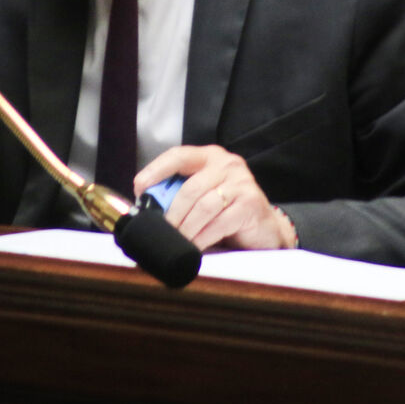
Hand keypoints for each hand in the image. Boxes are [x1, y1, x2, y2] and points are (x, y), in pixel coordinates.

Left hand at [134, 145, 295, 251]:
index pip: (178, 156)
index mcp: (209, 157)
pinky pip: (219, 223)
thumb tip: (147, 207)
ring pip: (203, 206)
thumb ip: (181, 195)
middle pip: (190, 188)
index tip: (139, 187)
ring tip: (176, 242)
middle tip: (159, 231)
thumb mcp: (203, 197)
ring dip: (186, 228)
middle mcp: (227, 164)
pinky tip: (194, 247)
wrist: (265, 228)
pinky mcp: (251, 204)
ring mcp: (241, 183)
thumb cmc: (227, 212)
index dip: (156, 170)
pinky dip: (203, 238)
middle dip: (171, 213)